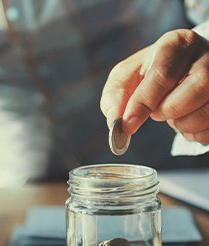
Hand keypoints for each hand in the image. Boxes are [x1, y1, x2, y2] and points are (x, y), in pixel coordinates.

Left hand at [101, 29, 208, 143]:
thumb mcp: (126, 76)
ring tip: (172, 113)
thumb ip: (115, 97)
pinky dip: (194, 133)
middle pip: (190, 94)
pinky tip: (187, 119)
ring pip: (205, 114)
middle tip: (156, 111)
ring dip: (181, 125)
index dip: (142, 104)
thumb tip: (115, 122)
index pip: (162, 75)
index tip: (127, 125)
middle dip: (165, 111)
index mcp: (177, 43)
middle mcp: (207, 56)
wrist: (182, 68)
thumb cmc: (149, 73)